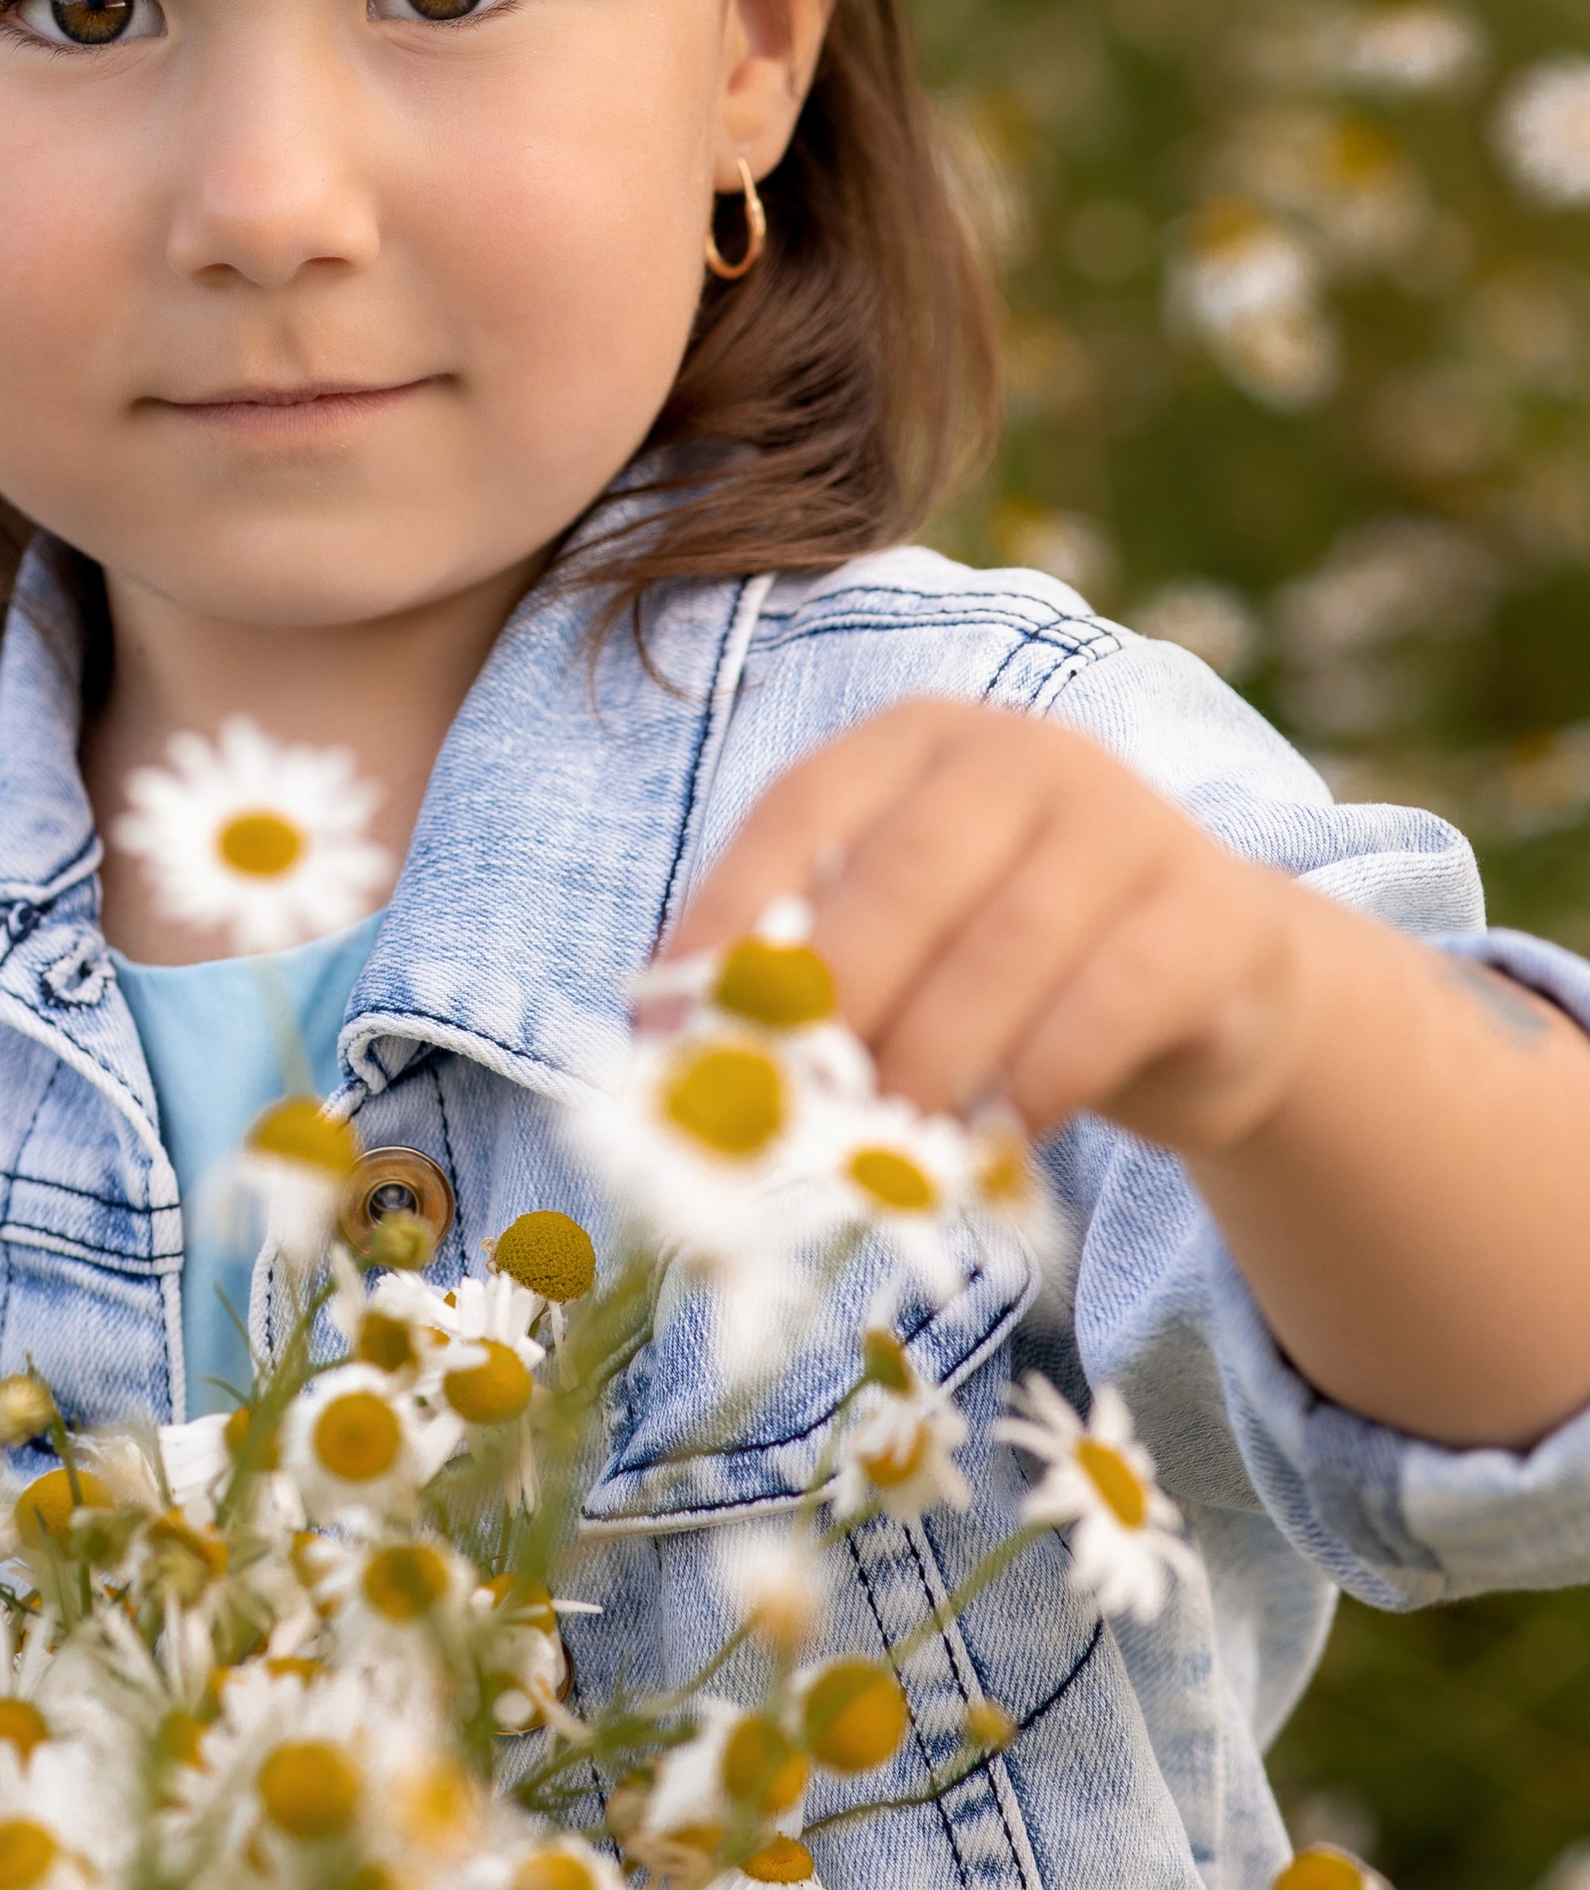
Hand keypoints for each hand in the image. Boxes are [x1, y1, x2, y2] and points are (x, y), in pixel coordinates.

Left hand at [676, 694, 1589, 1445]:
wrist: (1219, 988)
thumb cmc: (1017, 972)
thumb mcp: (909, 946)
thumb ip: (810, 967)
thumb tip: (669, 1049)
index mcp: (920, 741)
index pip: (800, 809)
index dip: (728, 917)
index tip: (674, 1030)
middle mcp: (1025, 752)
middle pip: (900, 878)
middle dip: (830, 1005)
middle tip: (786, 1112)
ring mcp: (1130, 820)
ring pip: (1002, 946)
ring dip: (929, 1059)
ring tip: (884, 1148)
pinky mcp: (1215, 912)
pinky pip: (1114, 999)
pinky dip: (1042, 1078)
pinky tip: (1003, 1138)